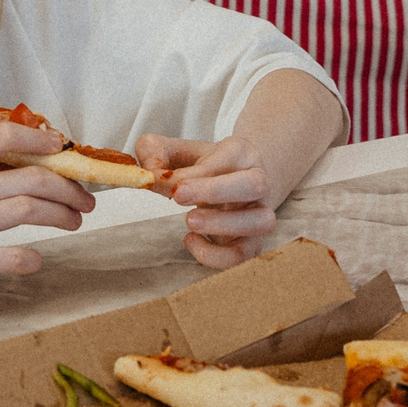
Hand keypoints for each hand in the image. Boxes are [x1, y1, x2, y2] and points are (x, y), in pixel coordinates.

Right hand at [0, 120, 92, 306]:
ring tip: (74, 222)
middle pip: (28, 178)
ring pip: (22, 211)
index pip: (1, 136)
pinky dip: (28, 258)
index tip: (64, 147)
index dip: (40, 138)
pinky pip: (0, 258)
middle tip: (85, 200)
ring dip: (60, 215)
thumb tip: (19, 162)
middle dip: (68, 187)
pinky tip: (36, 260)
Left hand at [136, 133, 279, 269]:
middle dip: (215, 191)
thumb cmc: (204, 166)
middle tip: (178, 197)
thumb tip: (147, 172)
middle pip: (255, 184)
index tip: (167, 183)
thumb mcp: (178, 150)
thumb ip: (154, 151)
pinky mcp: (253, 242)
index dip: (196, 174)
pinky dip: (218, 256)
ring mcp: (260, 213)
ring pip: (261, 222)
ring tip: (189, 222)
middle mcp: (258, 181)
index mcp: (240, 153)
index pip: (226, 158)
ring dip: (223, 225)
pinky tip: (191, 242)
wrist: (238, 180)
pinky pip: (245, 255)